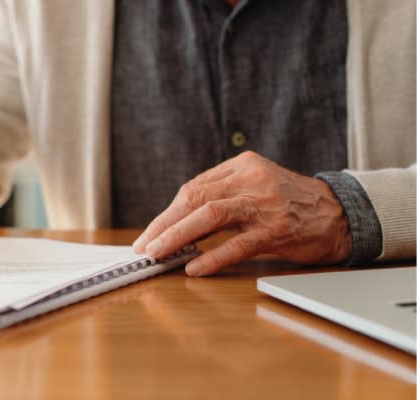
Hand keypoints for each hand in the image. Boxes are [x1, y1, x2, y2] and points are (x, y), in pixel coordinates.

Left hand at [132, 151, 351, 276]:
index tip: (149, 233)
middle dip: (163, 224)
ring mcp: (265, 204)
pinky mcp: (278, 230)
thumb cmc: (290, 203)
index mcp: (242, 165)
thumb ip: (222, 193)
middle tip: (144, 246)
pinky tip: (194, 268)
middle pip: (194, 198)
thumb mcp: (256, 184)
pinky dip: (212, 257)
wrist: (341, 214)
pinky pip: (237, 244)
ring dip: (177, 237)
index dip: (167, 213)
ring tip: (158, 254)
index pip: (193, 188)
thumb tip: (177, 220)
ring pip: (210, 217)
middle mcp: (251, 179)